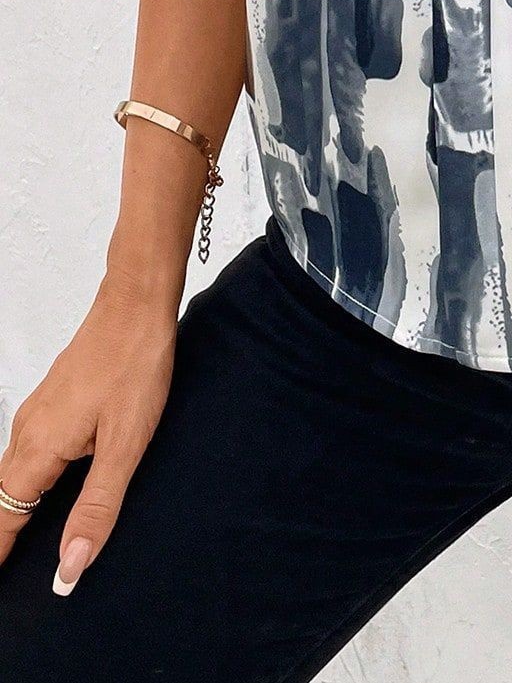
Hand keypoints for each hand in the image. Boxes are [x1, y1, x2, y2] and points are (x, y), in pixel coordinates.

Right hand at [0, 271, 176, 592]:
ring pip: (12, 473)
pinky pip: (28, 450)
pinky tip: (45, 488)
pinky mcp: (53, 400)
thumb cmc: (135, 366)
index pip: (2, 518)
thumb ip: (96, 508)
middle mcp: (27, 431)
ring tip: (17, 540)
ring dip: (13, 508)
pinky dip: (28, 479)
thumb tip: (68, 569)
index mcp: (38, 449)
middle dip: (1, 534)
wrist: (136, 304)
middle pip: (1, 498)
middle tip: (7, 566)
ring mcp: (38, 412)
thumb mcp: (125, 446)